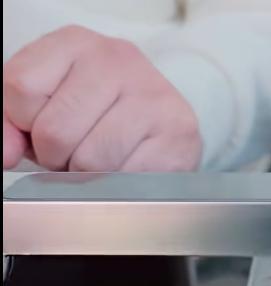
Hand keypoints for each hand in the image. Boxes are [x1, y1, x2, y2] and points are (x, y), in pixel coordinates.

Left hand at [3, 26, 201, 170]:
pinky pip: (125, 177)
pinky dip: (120, 183)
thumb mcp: (47, 106)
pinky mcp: (178, 132)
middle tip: (76, 149)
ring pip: (89, 159)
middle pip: (54, 129)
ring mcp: (153, 95)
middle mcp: (118, 60)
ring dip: (87, 174)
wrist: (166, 125)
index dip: (24, 122)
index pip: (20, 87)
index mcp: (77, 43)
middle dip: (56, 156)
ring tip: (102, 159)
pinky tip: (130, 165)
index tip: (44, 124)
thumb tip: (3, 154)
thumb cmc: (101, 115)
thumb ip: (10, 123)